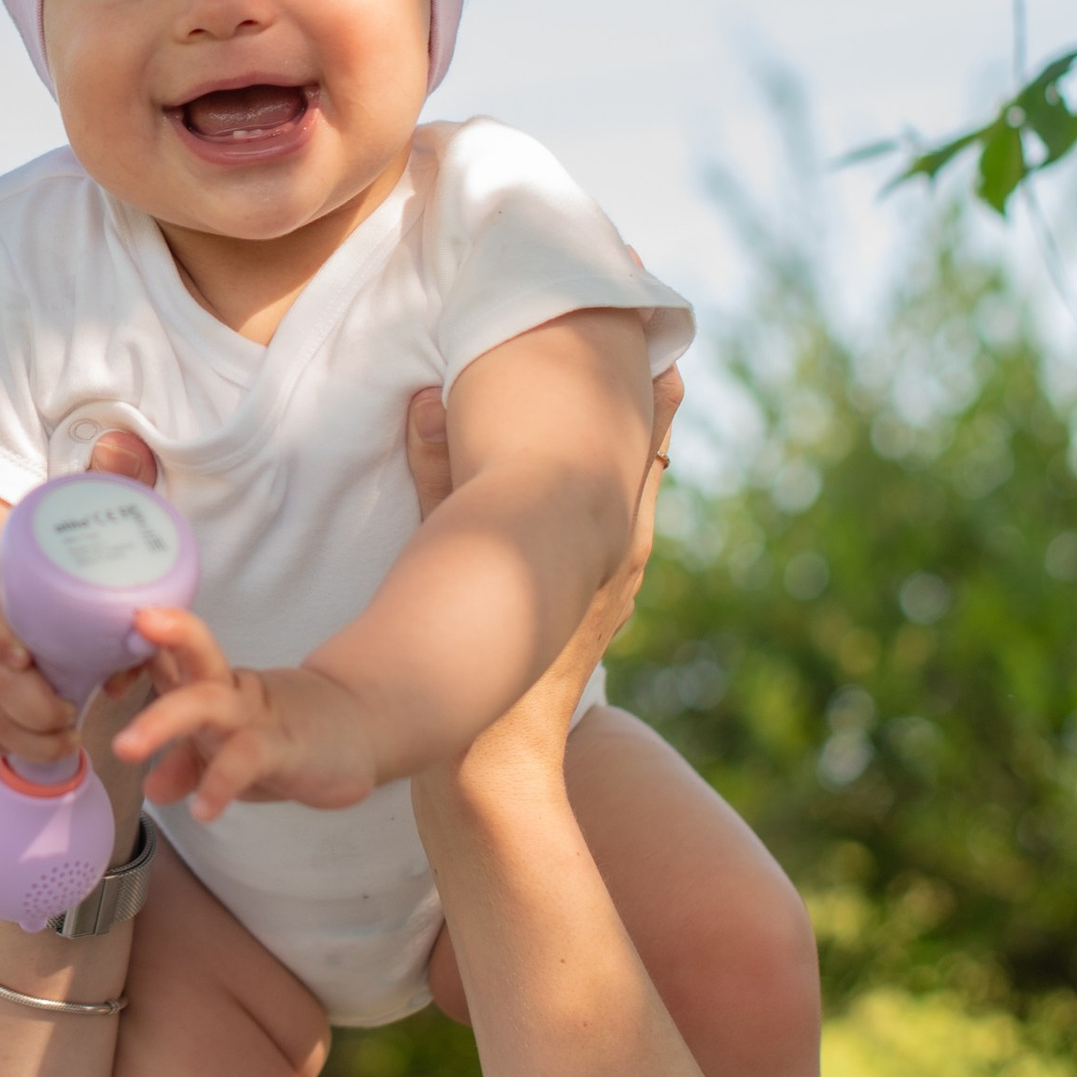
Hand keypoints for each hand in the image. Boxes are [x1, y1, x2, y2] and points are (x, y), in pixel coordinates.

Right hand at [0, 426, 166, 770]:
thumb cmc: (51, 568)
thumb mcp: (71, 524)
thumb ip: (102, 486)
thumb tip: (123, 445)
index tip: (22, 654)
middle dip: (28, 705)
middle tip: (72, 710)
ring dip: (25, 733)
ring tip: (67, 732)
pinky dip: (5, 746)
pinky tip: (42, 744)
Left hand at [109, 606, 382, 822]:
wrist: (361, 731)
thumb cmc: (286, 737)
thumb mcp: (228, 752)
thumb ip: (189, 765)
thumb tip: (152, 789)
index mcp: (207, 685)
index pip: (162, 656)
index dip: (125, 651)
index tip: (84, 649)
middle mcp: (228, 692)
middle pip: (188, 659)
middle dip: (151, 652)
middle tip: (107, 665)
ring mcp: (257, 716)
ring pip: (208, 701)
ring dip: (163, 721)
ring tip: (127, 748)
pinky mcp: (287, 747)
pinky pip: (247, 759)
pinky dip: (221, 783)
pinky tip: (202, 810)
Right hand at [417, 363, 681, 796]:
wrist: (498, 759)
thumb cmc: (473, 665)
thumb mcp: (449, 559)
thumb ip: (437, 479)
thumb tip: (427, 399)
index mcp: (603, 535)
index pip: (640, 435)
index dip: (637, 374)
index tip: (629, 318)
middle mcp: (624, 550)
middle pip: (649, 448)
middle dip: (638, 392)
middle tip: (633, 325)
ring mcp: (618, 576)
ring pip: (637, 484)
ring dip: (629, 433)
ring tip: (627, 373)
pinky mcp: (601, 597)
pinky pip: (619, 520)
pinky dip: (614, 479)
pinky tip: (593, 460)